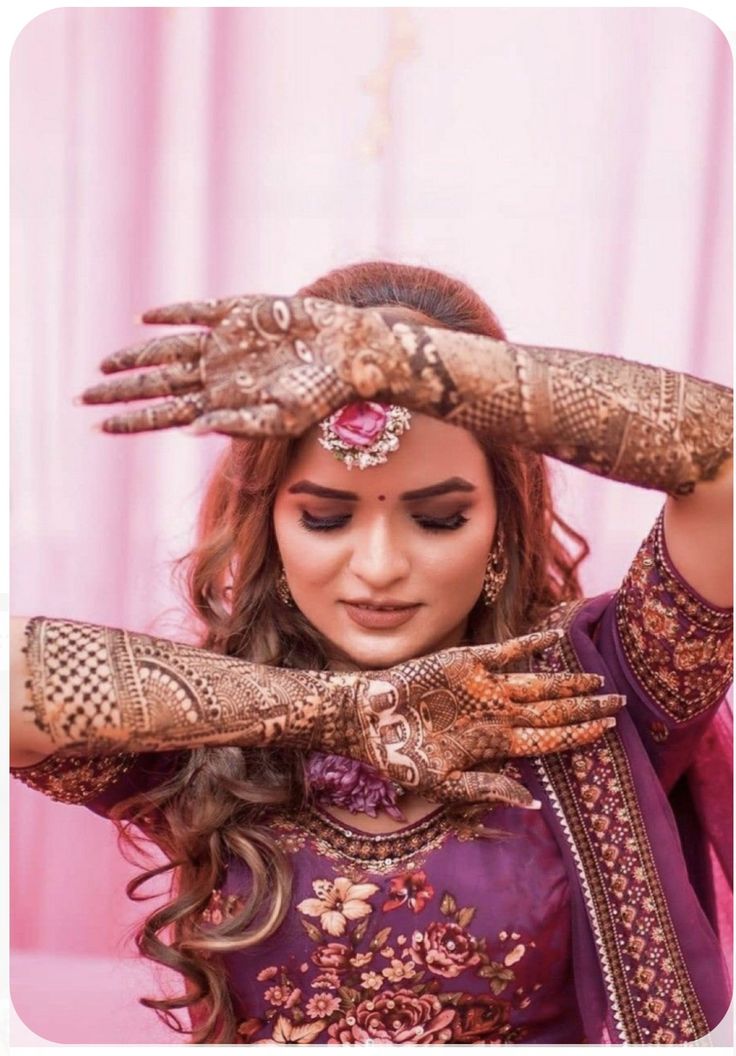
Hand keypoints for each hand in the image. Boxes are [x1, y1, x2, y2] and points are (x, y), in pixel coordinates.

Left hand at [81, 295, 412, 435]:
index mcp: (224, 403)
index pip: (165, 415)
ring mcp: (229, 342)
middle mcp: (220, 374)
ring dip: (136, 357)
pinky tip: (145, 319)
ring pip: (169, 350)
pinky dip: (172, 314)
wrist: (355, 354)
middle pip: (158, 385)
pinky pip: (199, 312)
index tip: (97, 427)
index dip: (131, 421)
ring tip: (103, 365)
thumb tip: (187, 429)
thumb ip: (237, 424)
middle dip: (120, 392)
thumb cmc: (325, 395)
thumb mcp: (281, 418)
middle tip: (80, 399)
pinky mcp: (244, 312)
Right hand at [321, 629, 623, 808]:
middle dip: (587, 708)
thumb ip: (487, 787)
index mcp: (495, 742)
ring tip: (599, 681)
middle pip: (552, 710)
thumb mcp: (444, 784)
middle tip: (621, 704)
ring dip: (568, 682)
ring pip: (538, 683)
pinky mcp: (468, 661)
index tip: (607, 730)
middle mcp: (497, 713)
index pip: (548, 737)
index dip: (577, 734)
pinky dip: (530, 645)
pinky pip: (507, 651)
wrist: (369, 720)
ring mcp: (485, 686)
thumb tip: (531, 803)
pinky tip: (555, 638)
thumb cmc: (402, 757)